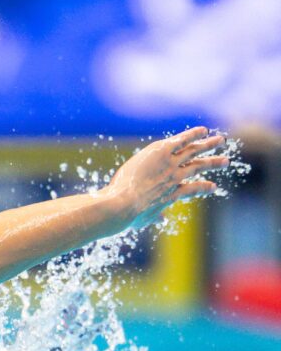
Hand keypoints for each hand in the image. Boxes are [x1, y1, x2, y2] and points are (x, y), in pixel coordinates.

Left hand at [103, 126, 229, 227]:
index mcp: (171, 195)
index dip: (203, 188)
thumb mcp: (143, 220)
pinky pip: (181, 140)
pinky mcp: (161, 152)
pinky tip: (204, 130)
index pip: (191, 189)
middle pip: (198, 168)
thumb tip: (161, 220)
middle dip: (213, 164)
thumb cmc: (129, 215)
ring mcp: (169, 164)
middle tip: (226, 161)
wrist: (123, 204)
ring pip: (193, 151)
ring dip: (208, 145)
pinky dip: (193, 134)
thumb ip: (154, 218)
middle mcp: (175, 178)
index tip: (213, 187)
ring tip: (221, 140)